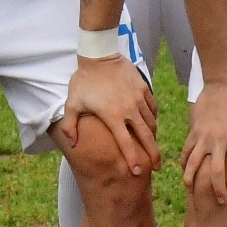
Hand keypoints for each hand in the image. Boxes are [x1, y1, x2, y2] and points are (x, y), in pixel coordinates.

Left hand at [64, 53, 158, 176]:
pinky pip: (153, 107)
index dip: (132, 159)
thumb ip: (70, 125)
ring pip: (151, 122)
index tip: (137, 172)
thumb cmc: (84, 81)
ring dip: (153, 136)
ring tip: (153, 146)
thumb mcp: (72, 103)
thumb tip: (71, 144)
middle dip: (153, 154)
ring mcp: (138, 98)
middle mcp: (129, 109)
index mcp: (113, 116)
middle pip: (146, 137)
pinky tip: (151, 123)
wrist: (99, 55)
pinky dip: (153, 117)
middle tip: (156, 168)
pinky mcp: (143, 88)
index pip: (125, 143)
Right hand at [182, 79, 226, 206]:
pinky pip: (187, 149)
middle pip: (217, 172)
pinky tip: (184, 170)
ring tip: (191, 190)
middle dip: (219, 189)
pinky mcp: (194, 131)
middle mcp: (219, 140)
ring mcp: (204, 136)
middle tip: (221, 201)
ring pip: (195, 163)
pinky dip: (184, 161)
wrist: (222, 83)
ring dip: (192, 178)